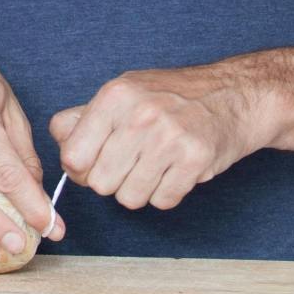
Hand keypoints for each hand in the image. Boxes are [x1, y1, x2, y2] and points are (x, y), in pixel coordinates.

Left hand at [49, 65, 265, 211]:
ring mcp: (168, 138)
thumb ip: (85, 117)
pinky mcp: (195, 159)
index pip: (73, 155)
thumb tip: (60, 140)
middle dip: (111, 182)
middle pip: (99, 183)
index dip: (80, 169)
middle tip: (130, 166)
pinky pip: (162, 201)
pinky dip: (166, 193)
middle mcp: (139, 115)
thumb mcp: (123, 92)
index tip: (93, 165)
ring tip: (154, 167)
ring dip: (139, 190)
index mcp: (114, 96)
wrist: (233, 95)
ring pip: (129, 198)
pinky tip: (174, 171)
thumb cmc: (171, 96)